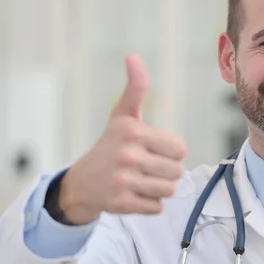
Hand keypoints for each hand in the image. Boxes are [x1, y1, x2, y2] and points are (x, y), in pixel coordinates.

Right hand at [59, 54, 187, 224]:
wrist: (82, 181)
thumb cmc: (111, 144)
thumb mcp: (123, 115)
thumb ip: (136, 88)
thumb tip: (133, 56)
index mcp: (133, 132)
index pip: (181, 149)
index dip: (171, 151)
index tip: (153, 149)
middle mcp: (127, 156)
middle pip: (177, 171)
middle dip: (166, 171)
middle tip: (146, 167)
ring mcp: (123, 181)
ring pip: (169, 190)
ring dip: (159, 187)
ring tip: (140, 180)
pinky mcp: (122, 204)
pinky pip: (157, 207)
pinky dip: (149, 203)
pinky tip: (133, 193)